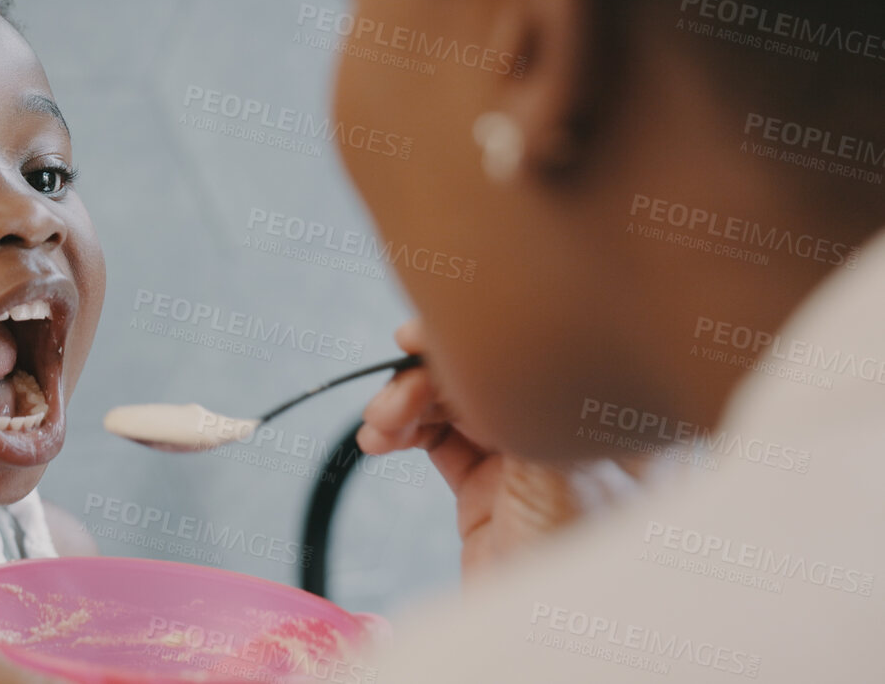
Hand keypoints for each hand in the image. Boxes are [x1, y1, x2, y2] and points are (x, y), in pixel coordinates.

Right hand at [357, 319, 641, 581]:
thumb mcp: (562, 466)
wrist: (549, 643)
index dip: (466, 338)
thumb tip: (486, 341)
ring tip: (377, 429)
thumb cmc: (581, 560)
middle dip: (426, 378)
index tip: (414, 336)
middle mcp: (564, 431)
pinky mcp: (489, 493)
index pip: (532, 352)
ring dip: (406, 407)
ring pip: (453, 406)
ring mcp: (525, 462)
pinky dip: (403, 433)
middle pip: (484, 375)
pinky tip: (378, 440)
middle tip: (390, 399)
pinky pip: (438, 442)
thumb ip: (526, 401)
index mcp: (602, 417)